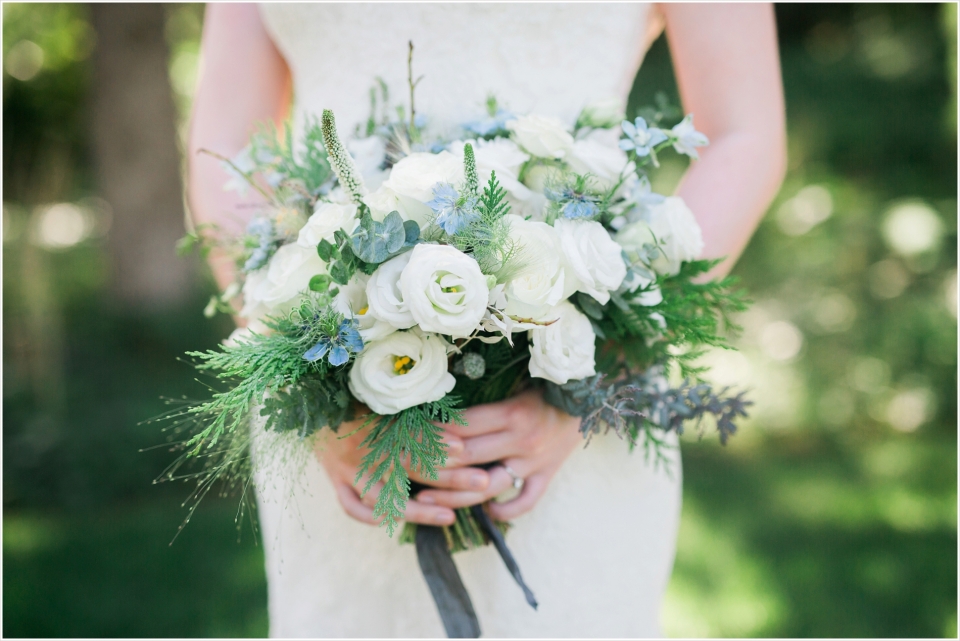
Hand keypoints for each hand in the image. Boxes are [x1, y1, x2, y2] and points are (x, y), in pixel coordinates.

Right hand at [315, 412, 494, 526]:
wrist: (305, 399)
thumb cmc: (352, 393)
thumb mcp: (380, 394)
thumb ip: (413, 407)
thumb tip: (457, 419)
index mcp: (376, 421)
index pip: (413, 435)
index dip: (440, 442)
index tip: (466, 448)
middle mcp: (362, 447)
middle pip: (410, 467)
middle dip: (449, 476)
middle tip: (482, 482)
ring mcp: (346, 467)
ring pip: (383, 496)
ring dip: (418, 510)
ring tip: (449, 516)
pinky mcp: (335, 479)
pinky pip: (352, 506)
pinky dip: (374, 516)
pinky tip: (397, 521)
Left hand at [415, 389, 582, 520]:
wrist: (590, 398)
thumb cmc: (545, 387)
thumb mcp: (514, 386)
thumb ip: (483, 400)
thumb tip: (438, 409)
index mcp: (512, 413)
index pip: (462, 426)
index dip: (431, 432)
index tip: (405, 434)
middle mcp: (522, 440)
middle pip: (467, 458)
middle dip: (431, 464)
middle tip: (401, 467)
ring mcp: (534, 462)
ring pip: (488, 486)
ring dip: (454, 495)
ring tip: (426, 498)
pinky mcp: (547, 475)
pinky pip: (524, 501)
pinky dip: (505, 510)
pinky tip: (486, 511)